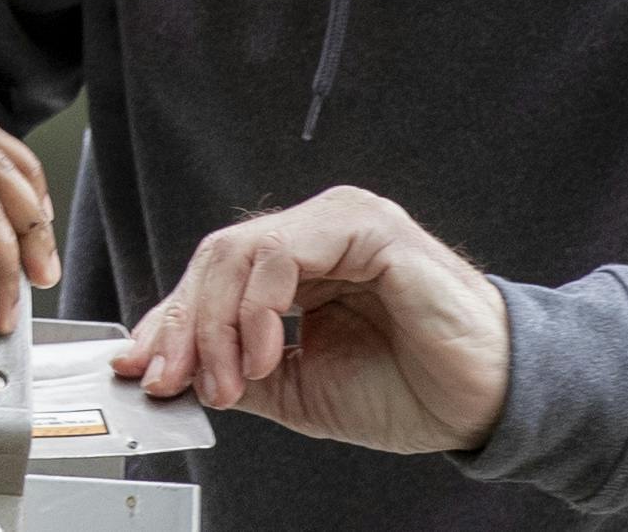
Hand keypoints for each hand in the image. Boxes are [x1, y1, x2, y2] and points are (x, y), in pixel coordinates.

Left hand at [112, 186, 509, 454]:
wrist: (486, 403)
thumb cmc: (412, 387)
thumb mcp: (299, 389)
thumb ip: (238, 371)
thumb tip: (170, 371)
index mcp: (298, 266)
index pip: (212, 279)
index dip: (169, 322)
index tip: (141, 369)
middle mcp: (313, 235)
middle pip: (214, 261)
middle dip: (182, 327)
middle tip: (171, 380)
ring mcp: (338, 224)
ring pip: (237, 252)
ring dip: (216, 325)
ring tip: (228, 381)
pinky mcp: (366, 229)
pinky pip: (281, 253)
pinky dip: (258, 308)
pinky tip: (267, 354)